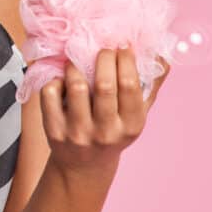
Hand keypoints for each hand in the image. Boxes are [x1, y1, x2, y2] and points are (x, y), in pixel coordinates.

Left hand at [39, 47, 170, 174]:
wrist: (84, 165)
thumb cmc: (114, 130)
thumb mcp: (137, 114)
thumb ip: (150, 84)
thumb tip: (161, 53)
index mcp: (131, 125)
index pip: (129, 85)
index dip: (125, 59)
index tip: (121, 45)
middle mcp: (105, 131)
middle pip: (104, 84)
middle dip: (102, 57)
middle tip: (101, 49)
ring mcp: (78, 132)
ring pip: (76, 85)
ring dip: (76, 65)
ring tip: (78, 61)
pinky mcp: (54, 130)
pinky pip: (50, 93)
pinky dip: (55, 80)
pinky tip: (62, 81)